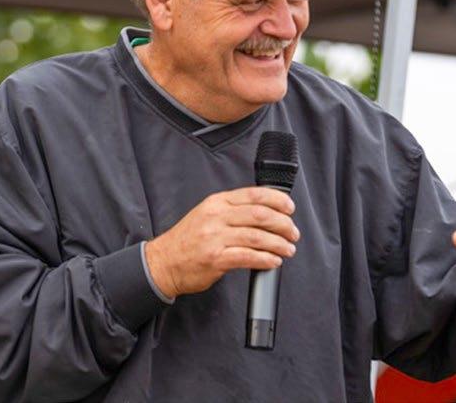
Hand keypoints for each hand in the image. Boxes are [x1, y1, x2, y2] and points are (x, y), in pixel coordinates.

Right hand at [144, 187, 299, 299]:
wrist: (163, 262)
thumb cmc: (188, 240)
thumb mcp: (208, 214)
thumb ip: (233, 210)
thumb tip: (267, 213)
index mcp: (217, 202)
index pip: (254, 194)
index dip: (277, 200)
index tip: (290, 208)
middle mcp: (216, 216)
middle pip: (260, 215)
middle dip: (283, 224)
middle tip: (293, 233)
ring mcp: (215, 237)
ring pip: (257, 236)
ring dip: (278, 243)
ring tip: (288, 249)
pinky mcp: (215, 258)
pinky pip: (248, 257)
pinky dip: (265, 259)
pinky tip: (274, 261)